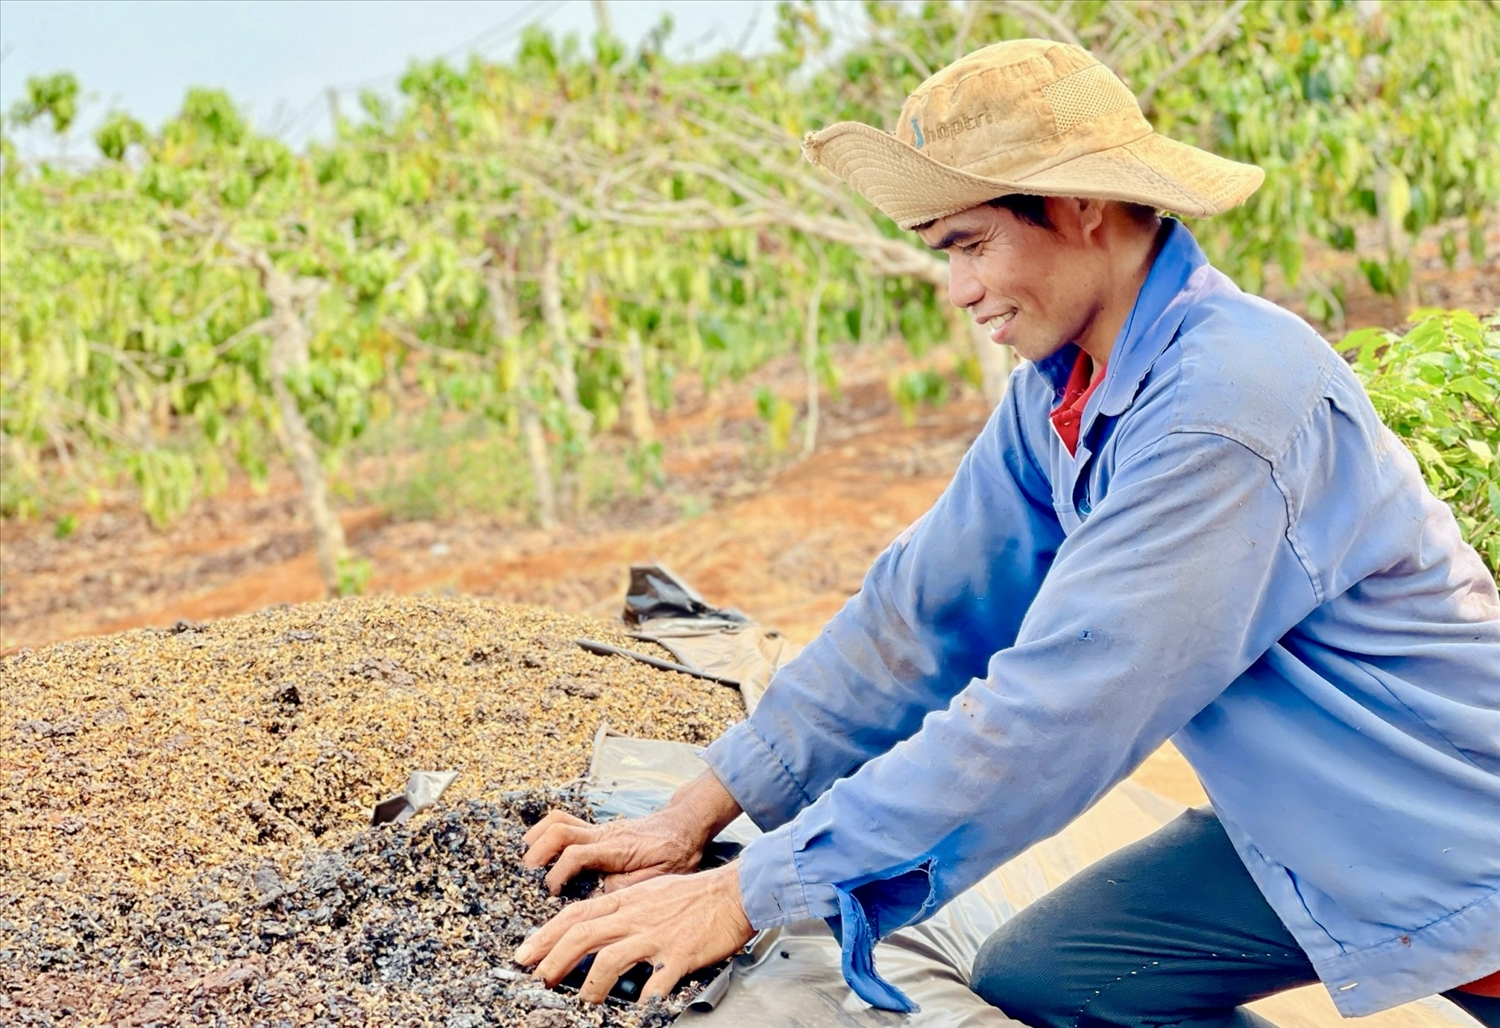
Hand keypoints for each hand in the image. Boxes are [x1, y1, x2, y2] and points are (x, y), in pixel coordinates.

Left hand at [512, 862, 753, 1002]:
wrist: (733, 891)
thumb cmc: (693, 895)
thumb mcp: (649, 892)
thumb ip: (623, 908)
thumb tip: (597, 927)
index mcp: (626, 900)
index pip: (574, 915)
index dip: (545, 936)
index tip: (525, 954)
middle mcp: (635, 916)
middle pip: (582, 935)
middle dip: (554, 960)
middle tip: (539, 981)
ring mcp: (656, 935)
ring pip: (609, 959)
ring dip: (590, 985)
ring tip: (581, 1002)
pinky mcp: (679, 954)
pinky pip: (656, 980)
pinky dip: (644, 998)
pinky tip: (637, 1009)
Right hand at [521, 771, 741, 894]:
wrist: (686, 825)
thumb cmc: (677, 853)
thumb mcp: (662, 876)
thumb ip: (630, 885)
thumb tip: (600, 894)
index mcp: (617, 849)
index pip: (576, 854)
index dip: (558, 873)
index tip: (550, 892)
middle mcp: (604, 835)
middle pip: (560, 831)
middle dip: (538, 851)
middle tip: (527, 875)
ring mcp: (599, 830)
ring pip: (559, 821)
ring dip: (538, 837)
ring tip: (527, 861)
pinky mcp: (598, 830)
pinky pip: (566, 823)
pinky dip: (547, 832)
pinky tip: (540, 849)